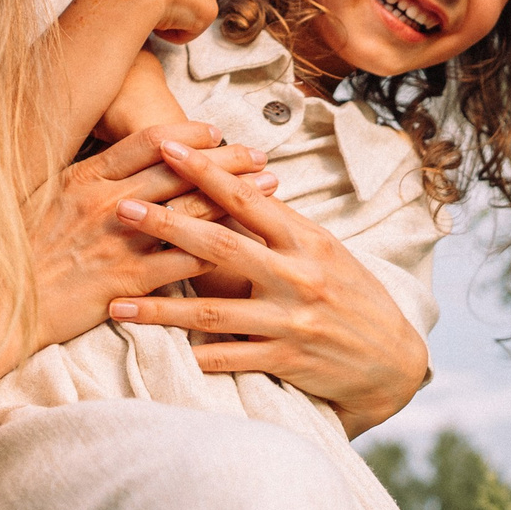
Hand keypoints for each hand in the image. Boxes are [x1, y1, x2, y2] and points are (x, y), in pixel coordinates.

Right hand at [27, 123, 272, 356]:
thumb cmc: (15, 256)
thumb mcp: (39, 202)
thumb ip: (78, 181)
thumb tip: (108, 164)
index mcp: (84, 178)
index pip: (149, 142)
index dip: (189, 133)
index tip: (216, 131)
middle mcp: (105, 204)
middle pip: (181, 171)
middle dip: (228, 159)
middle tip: (260, 153)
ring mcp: (118, 243)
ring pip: (192, 212)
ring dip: (236, 197)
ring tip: (270, 187)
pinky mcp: (128, 282)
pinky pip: (185, 263)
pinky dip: (220, 252)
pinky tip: (249, 246)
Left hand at [105, 141, 430, 435]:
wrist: (393, 361)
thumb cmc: (352, 297)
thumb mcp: (326, 252)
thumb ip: (282, 226)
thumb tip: (239, 185)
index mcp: (307, 241)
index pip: (248, 199)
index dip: (205, 172)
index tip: (166, 148)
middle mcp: (297, 276)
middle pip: (221, 246)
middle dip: (167, 226)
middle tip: (122, 209)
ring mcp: (290, 321)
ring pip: (213, 313)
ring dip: (160, 309)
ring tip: (117, 303)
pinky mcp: (286, 361)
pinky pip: (229, 359)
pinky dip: (193, 356)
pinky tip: (158, 353)